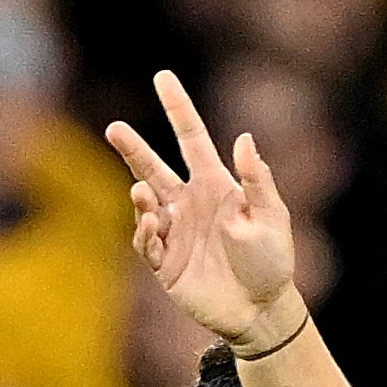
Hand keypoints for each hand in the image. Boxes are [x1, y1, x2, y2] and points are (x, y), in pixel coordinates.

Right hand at [104, 68, 311, 355]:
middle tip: (113, 128)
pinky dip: (144, 232)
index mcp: (215, 184)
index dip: (177, 108)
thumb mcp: (273, 215)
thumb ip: (257, 179)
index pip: (191, 138)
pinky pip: (146, 242)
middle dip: (132, 148)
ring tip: (141, 194)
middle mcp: (189, 203)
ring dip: (140, 197)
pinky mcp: (165, 263)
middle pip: (154, 166)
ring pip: (144, 204)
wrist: (261, 309)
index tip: (163, 77)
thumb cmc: (273, 259)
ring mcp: (174, 232)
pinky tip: (152, 226)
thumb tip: (243, 138)